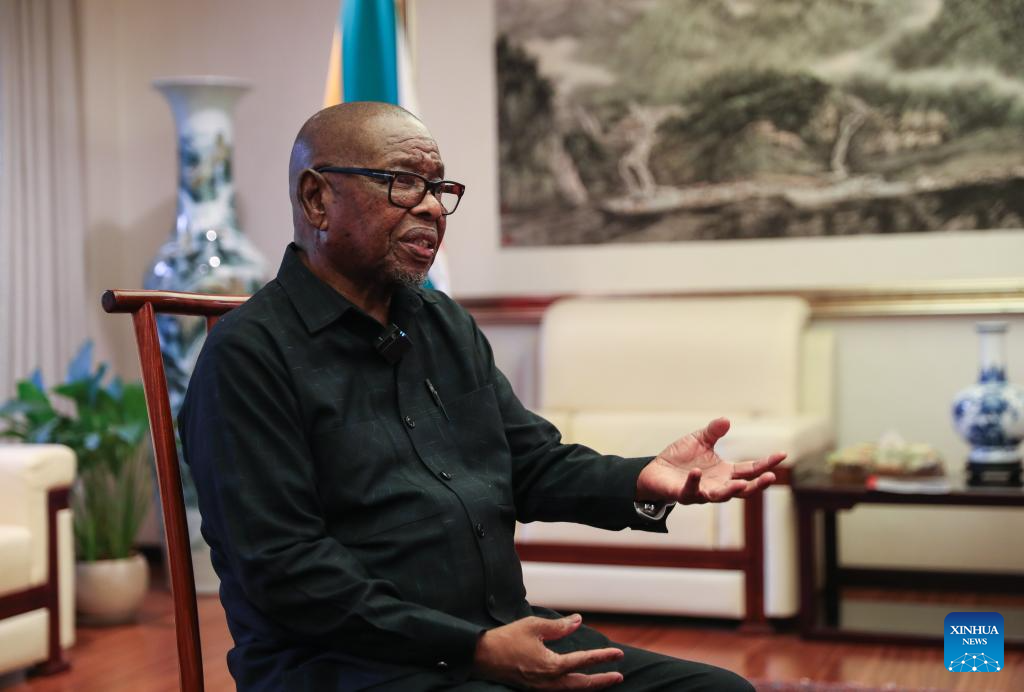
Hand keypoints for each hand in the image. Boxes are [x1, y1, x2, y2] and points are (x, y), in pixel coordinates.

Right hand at [472, 614, 623, 688]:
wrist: (482, 657)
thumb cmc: (507, 639)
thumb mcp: (534, 626)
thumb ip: (559, 626)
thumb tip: (579, 621)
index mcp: (551, 665)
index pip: (584, 661)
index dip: (603, 657)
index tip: (618, 654)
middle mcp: (549, 682)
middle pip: (582, 684)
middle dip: (602, 680)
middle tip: (619, 674)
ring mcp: (542, 688)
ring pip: (572, 690)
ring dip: (590, 686)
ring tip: (604, 681)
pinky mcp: (535, 689)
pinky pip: (561, 691)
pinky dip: (574, 687)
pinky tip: (579, 682)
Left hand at [636, 417, 785, 504]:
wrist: (655, 470)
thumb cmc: (680, 457)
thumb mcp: (700, 440)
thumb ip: (713, 432)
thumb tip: (727, 420)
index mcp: (726, 473)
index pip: (751, 469)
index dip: (766, 463)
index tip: (782, 454)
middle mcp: (718, 485)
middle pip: (743, 489)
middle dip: (758, 484)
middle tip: (771, 477)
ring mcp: (702, 492)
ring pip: (721, 496)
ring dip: (731, 490)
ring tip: (741, 484)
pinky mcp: (684, 494)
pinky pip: (691, 491)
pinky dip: (694, 482)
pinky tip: (696, 472)